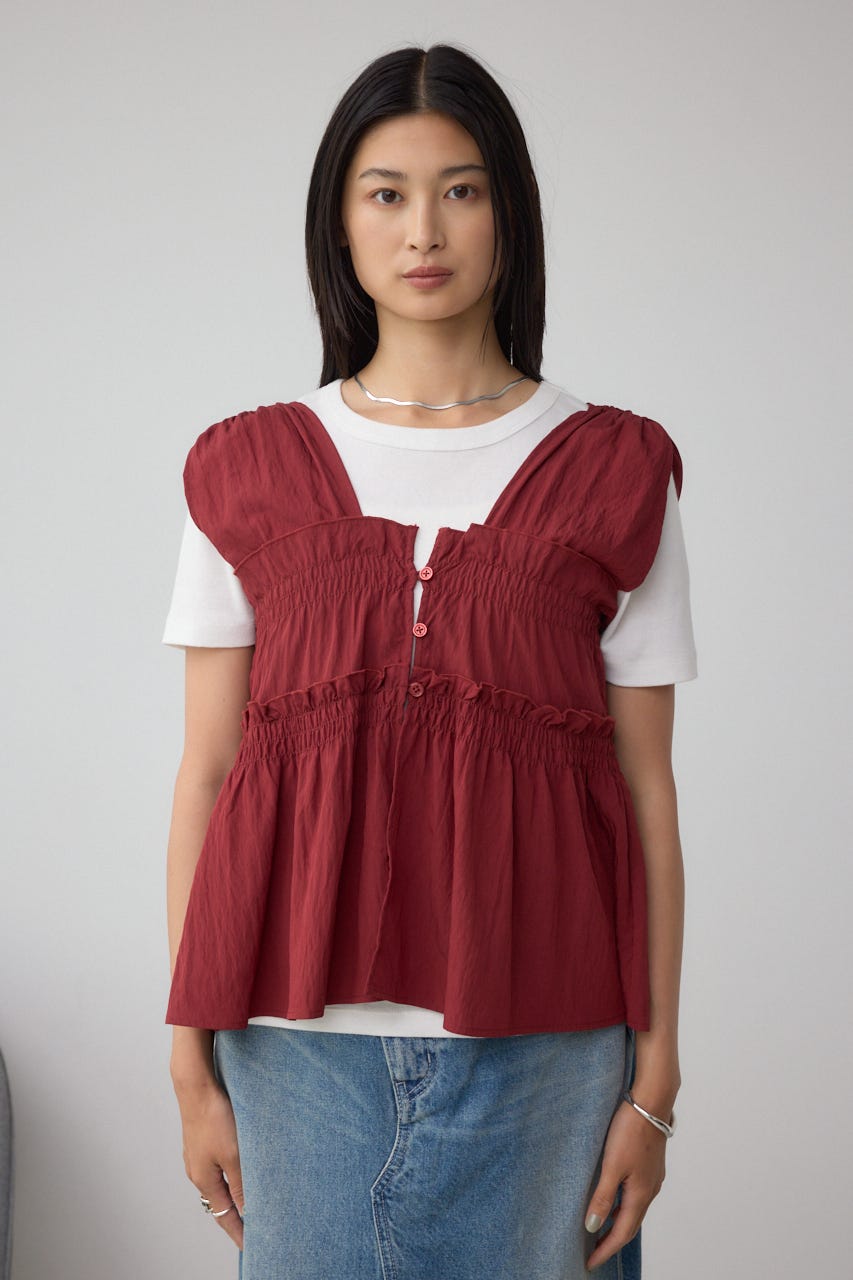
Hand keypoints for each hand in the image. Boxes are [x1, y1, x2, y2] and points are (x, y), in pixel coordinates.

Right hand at [175, 1077, 244, 1250]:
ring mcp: (197, 1156)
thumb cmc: (214, 1117)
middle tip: (255, 1226)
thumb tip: (246, 1210)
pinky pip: (218, 1166)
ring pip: (219, 1182)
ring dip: (234, 1193)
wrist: (196, 1085)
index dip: (238, 1231)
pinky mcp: (202, 1141)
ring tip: (251, 1201)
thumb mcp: (233, 1154)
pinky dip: (230, 1175)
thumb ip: (241, 1183)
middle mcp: (198, 1171)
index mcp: (204, 1179)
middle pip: (220, 1201)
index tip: (250, 1246)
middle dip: (236, 1215)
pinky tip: (241, 1169)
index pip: (224, 1215)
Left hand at [584, 1098, 666, 1271]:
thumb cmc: (631, 1130)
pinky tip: (613, 1199)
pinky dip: (624, 1206)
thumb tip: (593, 1226)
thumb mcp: (612, 1165)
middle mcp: (650, 1190)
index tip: (590, 1264)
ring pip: (634, 1209)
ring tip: (600, 1229)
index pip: (622, 1233)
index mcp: (641, 1194)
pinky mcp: (649, 1165)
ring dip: (618, 1223)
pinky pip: (636, 1195)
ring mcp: (651, 1177)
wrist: (652, 1101)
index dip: (605, 1250)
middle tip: (593, 1252)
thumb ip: (603, 1196)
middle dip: (612, 1241)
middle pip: (630, 1225)